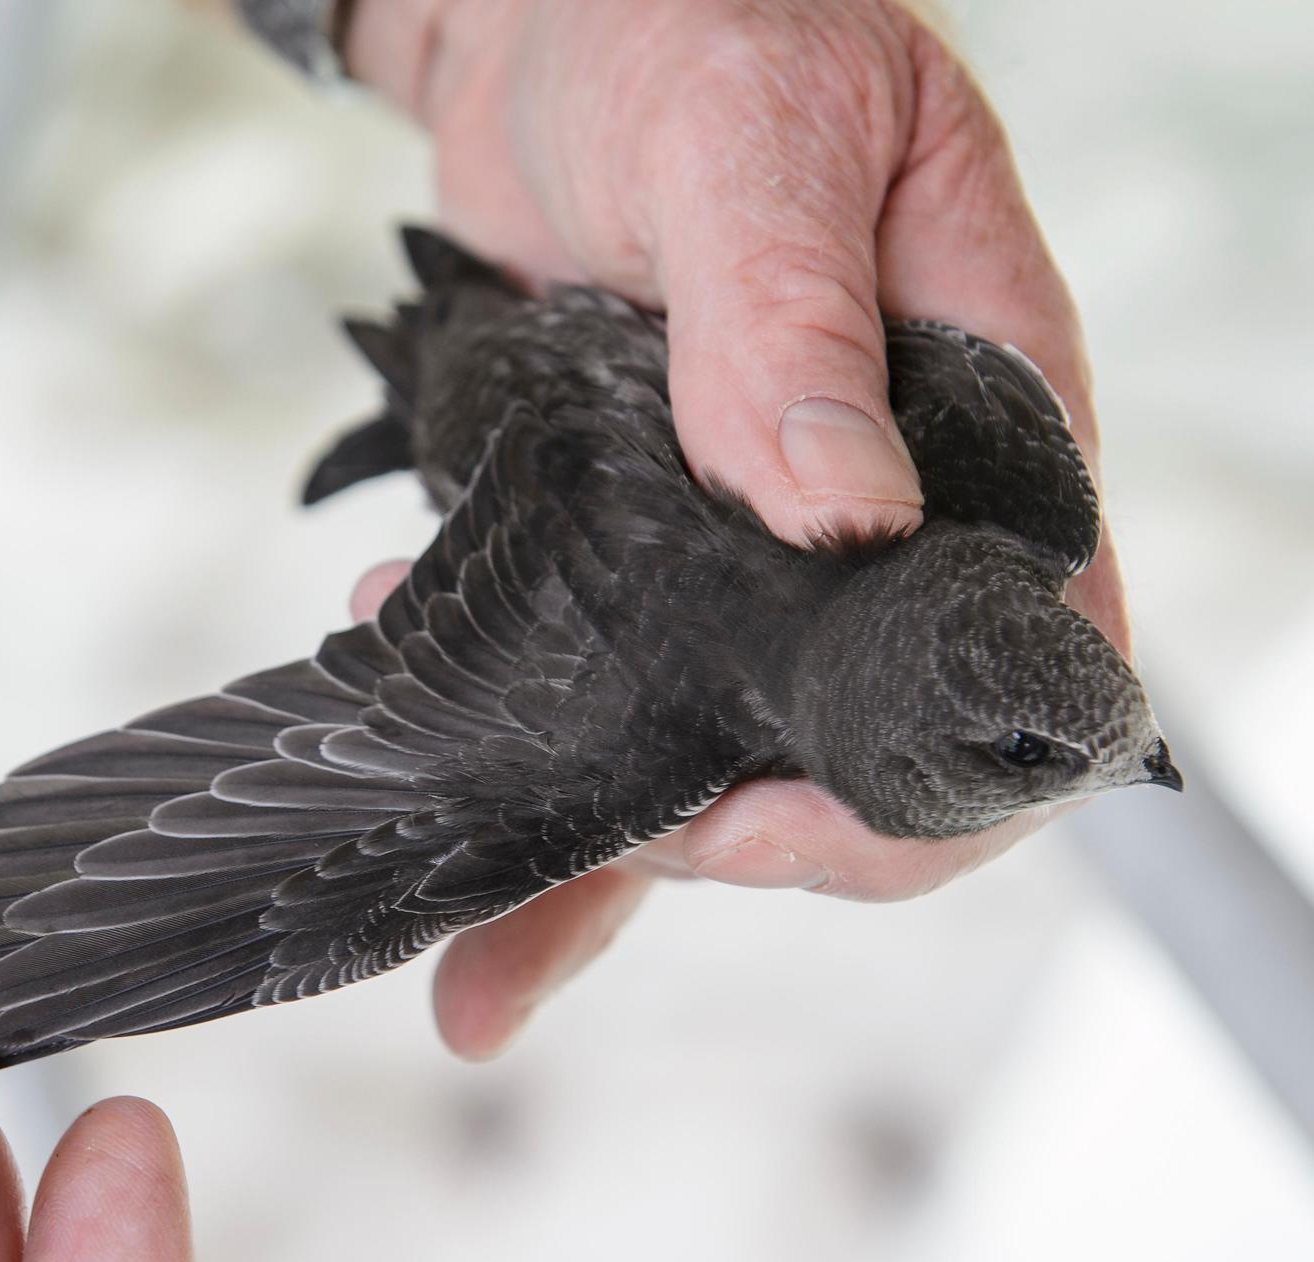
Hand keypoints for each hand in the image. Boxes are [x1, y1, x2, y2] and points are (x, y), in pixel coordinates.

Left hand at [341, 0, 1132, 1055]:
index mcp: (986, 418)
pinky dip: (522, 756)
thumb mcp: (751, 139)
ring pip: (707, 743)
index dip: (918, 786)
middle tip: (578, 869)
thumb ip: (786, 314)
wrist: (543, 12)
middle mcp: (884, 502)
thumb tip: (838, 502)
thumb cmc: (692, 18)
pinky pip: (600, 679)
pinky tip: (428, 779)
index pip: (1027, 658)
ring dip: (595, 864)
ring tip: (473, 970)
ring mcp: (755, 536)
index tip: (757, 817)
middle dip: (725, 849)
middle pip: (854, 744)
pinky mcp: (640, 538)